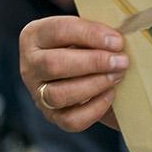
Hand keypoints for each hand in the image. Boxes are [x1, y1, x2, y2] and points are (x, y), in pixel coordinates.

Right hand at [20, 16, 125, 132]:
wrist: (85, 71)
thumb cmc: (88, 44)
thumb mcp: (87, 31)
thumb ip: (99, 32)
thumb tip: (119, 39)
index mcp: (34, 36)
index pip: (58, 31)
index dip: (90, 35)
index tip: (117, 41)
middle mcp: (30, 66)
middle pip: (54, 65)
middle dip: (93, 63)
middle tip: (121, 61)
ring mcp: (37, 94)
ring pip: (58, 95)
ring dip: (94, 85)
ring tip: (117, 76)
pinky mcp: (52, 116)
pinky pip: (70, 120)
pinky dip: (94, 109)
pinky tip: (110, 94)